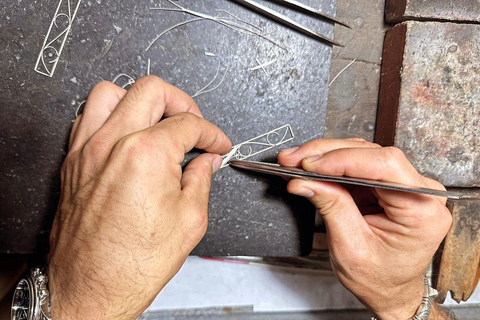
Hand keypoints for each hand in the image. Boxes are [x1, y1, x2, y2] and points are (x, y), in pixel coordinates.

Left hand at [48, 76, 231, 318]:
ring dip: (141, 100)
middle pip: (152, 90)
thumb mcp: (189, 220)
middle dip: (183, 103)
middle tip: (194, 126)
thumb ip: (201, 179)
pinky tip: (127, 134)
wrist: (92, 289)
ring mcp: (87, 149)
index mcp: (146, 154)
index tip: (217, 144)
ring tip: (158, 121)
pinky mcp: (72, 161)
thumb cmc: (134, 264)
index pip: (188, 123)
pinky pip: (88, 116)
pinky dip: (112, 114)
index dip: (212, 132)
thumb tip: (206, 161)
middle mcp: (112, 143)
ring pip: (113, 91)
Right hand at [278, 138, 451, 319]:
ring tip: (296, 162)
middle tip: (293, 160)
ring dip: (324, 155)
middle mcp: (419, 191)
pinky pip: (358, 163)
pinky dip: (330, 164)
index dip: (342, 160)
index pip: (385, 166)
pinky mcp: (387, 183)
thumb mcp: (350, 248)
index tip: (309, 165)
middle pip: (371, 154)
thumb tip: (305, 180)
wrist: (388, 289)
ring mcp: (405, 184)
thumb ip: (331, 207)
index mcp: (422, 210)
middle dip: (326, 154)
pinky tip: (310, 166)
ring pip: (361, 153)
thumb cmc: (380, 278)